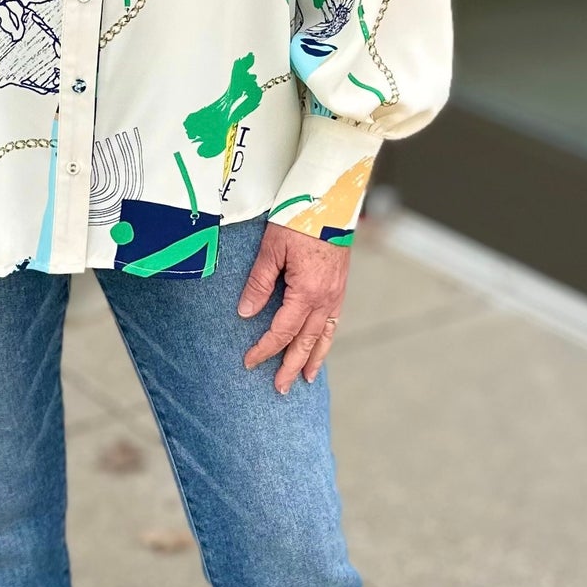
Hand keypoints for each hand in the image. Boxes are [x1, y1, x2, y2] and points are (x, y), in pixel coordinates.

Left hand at [237, 222, 350, 393]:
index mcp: (307, 292)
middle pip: (306, 341)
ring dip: (314, 358)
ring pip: (325, 335)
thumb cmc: (299, 217)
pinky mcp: (340, 285)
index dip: (265, 349)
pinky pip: (334, 320)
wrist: (330, 197)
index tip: (249, 362)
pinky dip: (327, 338)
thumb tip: (246, 313)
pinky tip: (321, 345)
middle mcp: (326, 298)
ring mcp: (336, 293)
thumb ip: (259, 283)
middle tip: (280, 388)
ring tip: (306, 379)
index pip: (282, 331)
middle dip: (291, 366)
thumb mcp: (271, 248)